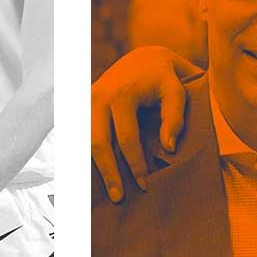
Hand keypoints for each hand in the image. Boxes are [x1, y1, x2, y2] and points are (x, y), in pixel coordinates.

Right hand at [91, 44, 193, 201]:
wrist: (143, 58)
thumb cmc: (165, 77)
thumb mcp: (177, 90)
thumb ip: (174, 117)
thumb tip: (168, 149)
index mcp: (122, 94)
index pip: (127, 139)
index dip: (136, 165)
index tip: (145, 185)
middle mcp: (99, 96)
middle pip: (98, 143)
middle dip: (109, 173)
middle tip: (119, 198)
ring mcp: (86, 101)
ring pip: (84, 142)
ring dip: (93, 167)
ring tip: (104, 191)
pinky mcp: (81, 106)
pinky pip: (78, 136)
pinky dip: (82, 156)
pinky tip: (89, 175)